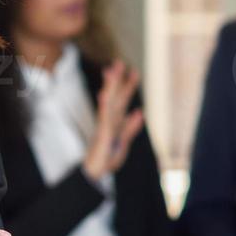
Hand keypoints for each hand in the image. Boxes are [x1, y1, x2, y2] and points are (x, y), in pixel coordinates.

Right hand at [82, 60, 144, 181]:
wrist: (96, 172)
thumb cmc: (108, 157)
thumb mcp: (123, 141)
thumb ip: (131, 127)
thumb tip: (140, 112)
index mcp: (116, 121)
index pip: (122, 100)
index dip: (128, 85)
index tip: (133, 70)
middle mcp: (110, 120)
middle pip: (114, 97)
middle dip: (117, 80)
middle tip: (119, 62)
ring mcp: (105, 126)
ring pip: (108, 103)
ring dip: (109, 88)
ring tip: (110, 72)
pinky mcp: (101, 135)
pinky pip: (104, 119)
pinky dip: (104, 108)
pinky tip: (104, 97)